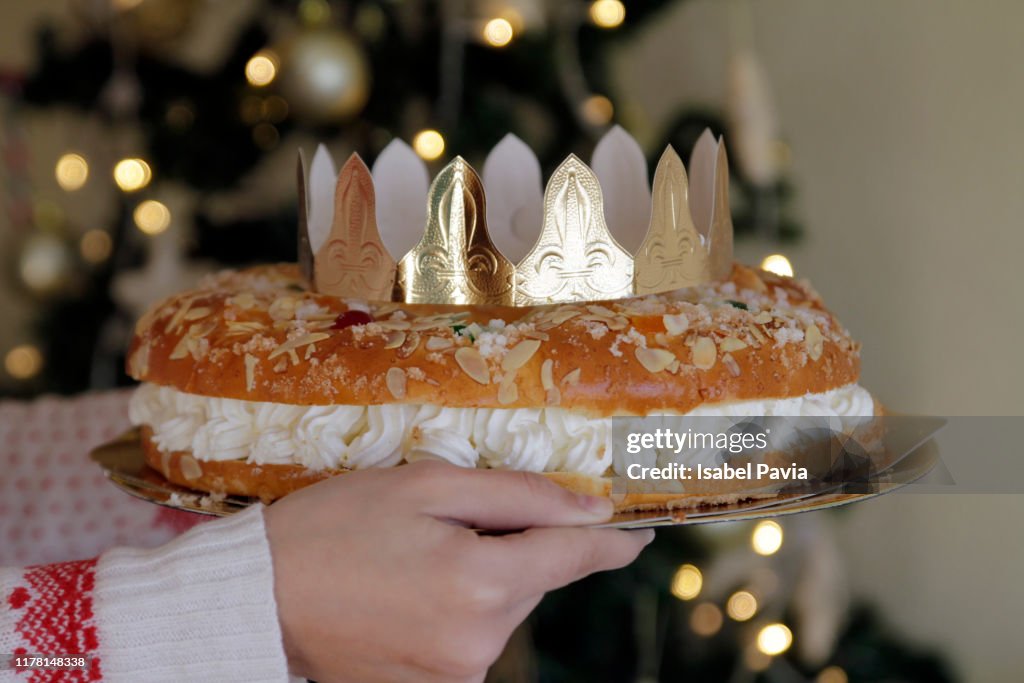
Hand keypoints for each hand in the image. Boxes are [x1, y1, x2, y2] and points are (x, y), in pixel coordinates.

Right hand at [264, 460, 652, 681]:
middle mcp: (479, 642)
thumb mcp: (425, 486)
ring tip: (414, 555)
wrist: (259, 596)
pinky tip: (410, 588)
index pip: (574, 558)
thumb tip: (589, 509)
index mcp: (480, 583)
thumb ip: (519, 495)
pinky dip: (460, 606)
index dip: (612, 542)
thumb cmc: (335, 526)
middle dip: (514, 544)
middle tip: (452, 519)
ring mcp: (456, 676)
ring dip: (483, 576)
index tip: (640, 533)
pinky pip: (473, 637)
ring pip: (503, 607)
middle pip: (533, 578)